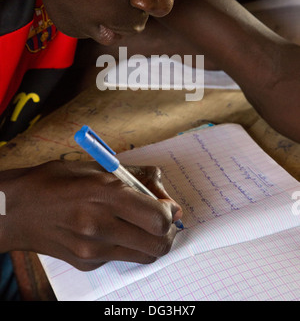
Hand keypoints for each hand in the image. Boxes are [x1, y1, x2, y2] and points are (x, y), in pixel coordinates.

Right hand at [0, 161, 181, 270]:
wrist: (17, 209)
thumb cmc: (57, 180)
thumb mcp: (99, 166)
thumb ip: (139, 179)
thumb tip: (168, 200)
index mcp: (104, 194)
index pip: (158, 219)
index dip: (169, 213)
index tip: (167, 206)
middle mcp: (99, 226)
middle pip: (158, 244)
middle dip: (166, 232)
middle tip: (160, 219)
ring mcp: (92, 250)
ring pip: (144, 256)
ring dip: (150, 241)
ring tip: (138, 224)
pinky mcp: (86, 263)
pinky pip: (121, 258)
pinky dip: (126, 246)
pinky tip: (110, 230)